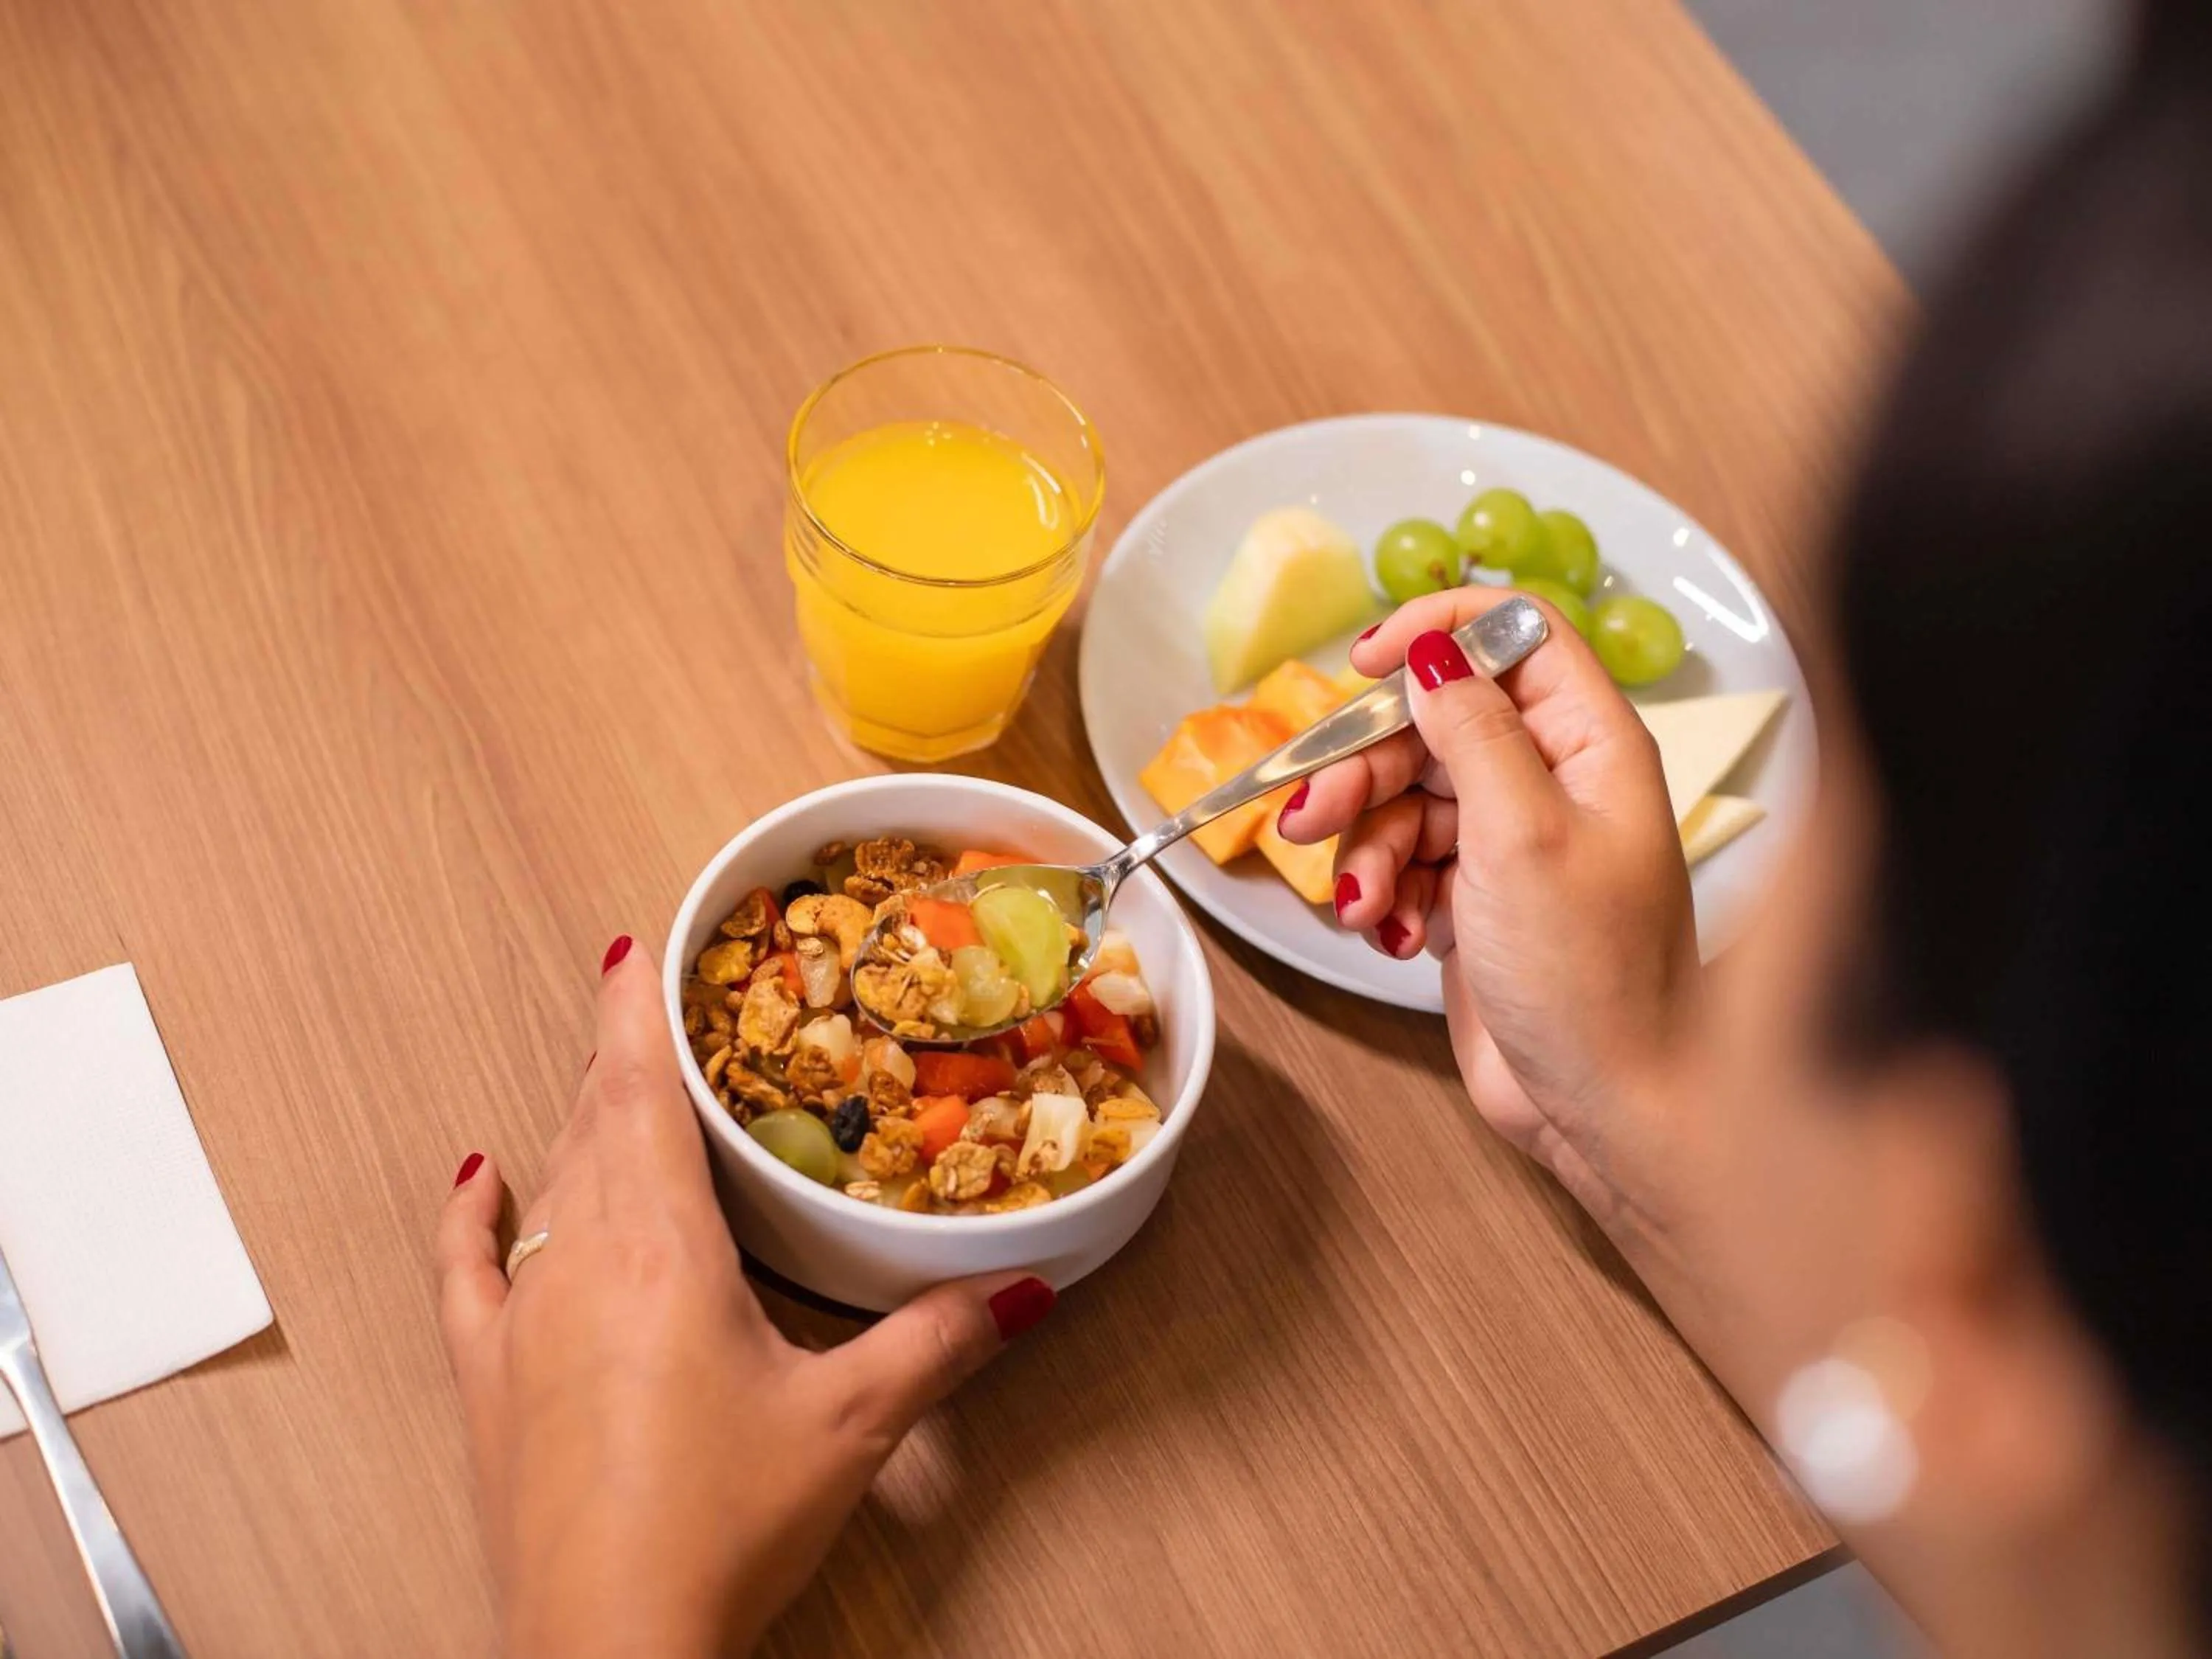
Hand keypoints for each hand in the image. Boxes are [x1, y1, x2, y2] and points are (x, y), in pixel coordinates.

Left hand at [436, 938, 1053, 1658]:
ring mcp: (521, 1319)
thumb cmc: (716, 1529)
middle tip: (651, 1003)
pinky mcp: (488, 1379)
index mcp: (662, 1250)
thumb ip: (939, 1342)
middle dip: (621, 1056)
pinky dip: (470, 1215)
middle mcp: (579, 1262)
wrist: (608, 1645)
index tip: (632, 948)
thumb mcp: (850, 1425)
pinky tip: (479, 1177)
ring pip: (549, 1182)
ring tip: (607, 1078)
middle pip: (595, 1123)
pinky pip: (466, 1272)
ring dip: (577, 1120)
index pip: (640, 1094)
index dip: (635, 1013)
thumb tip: (1027, 1286)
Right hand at [1279, 590, 1697, 1233]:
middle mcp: (1553, 781)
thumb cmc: (1593, 977)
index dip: (1438, 633)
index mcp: (1591, 744)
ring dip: (1364, 846)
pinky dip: (1383, 892)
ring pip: (1404, 796)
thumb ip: (1473, 729)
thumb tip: (1432, 650)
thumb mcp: (1524, 833)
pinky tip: (1393, 933)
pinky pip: (1402, 860)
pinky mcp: (1475, 898)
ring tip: (1362, 904)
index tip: (1366, 662)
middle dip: (1365, 765)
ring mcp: (1511, 842)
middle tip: (1309, 813)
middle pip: (1434, 721)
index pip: (1516, 635)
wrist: (1605, 1107)